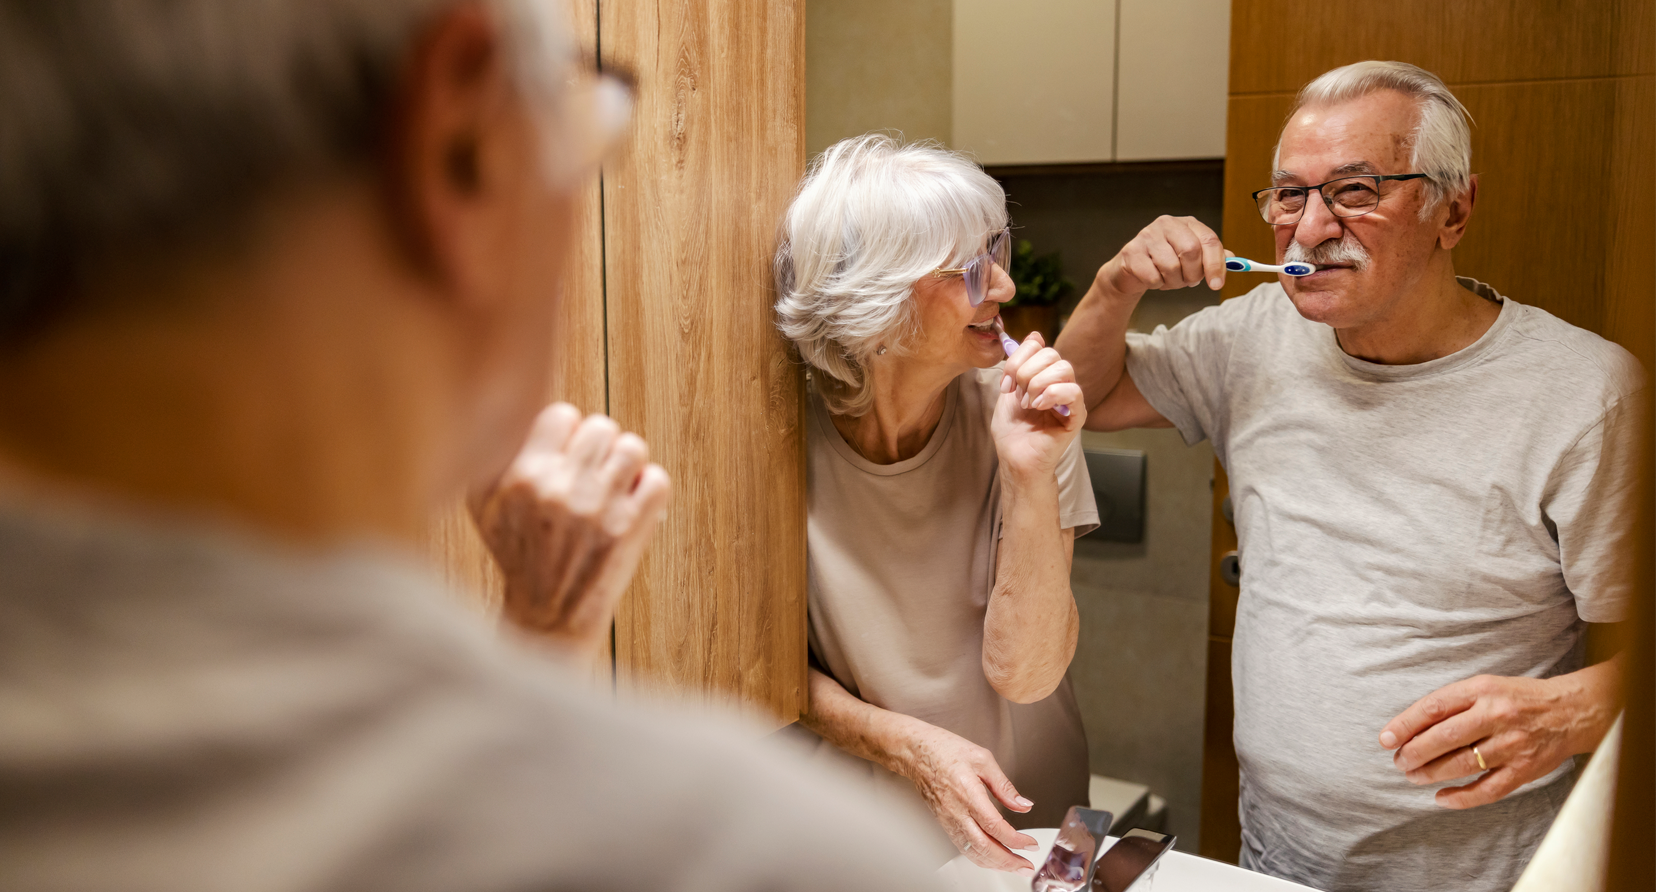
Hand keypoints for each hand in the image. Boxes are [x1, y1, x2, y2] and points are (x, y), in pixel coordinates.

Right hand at [469, 403, 670, 658]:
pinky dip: (649, 490)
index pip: (562, 415)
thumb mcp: (483, 505)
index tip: (566, 455)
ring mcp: (600, 508)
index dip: (567, 433)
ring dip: (626, 466)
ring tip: (613, 487)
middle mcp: (561, 489)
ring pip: (633, 448)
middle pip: (601, 427)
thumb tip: (522, 407)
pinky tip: (632, 505)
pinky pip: (658, 480)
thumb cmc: (516, 554)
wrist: (547, 614)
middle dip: (599, 448)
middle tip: (592, 473)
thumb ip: (496, 454)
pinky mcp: (632, 529)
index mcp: (522, 478)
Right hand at [893, 718, 1040, 874]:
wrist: (917, 752)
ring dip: (995, 863)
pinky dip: (980, 858)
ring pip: (973, 852)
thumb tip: (1023, 804)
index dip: (1016, 840)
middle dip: (1008, 861)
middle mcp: (957, 812)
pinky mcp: (944, 823)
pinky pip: (963, 847)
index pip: (995, 827)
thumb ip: (1004, 786)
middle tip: (1026, 866)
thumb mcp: (983, 759)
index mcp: (969, 795)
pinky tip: (991, 858)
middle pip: (984, 847)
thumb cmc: (945, 750)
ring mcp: (949, 820)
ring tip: (1013, 866)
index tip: (1030, 844)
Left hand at [993, 332, 1084, 478]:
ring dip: (1037, 384)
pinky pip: (1074, 391)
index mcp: (1042, 375)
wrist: (1015, 459)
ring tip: (1028, 404)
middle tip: (1018, 395)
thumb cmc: (1012, 431)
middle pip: (1052, 354)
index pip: (1039, 345)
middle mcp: (1058, 383)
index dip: (1018, 359)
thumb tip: (1034, 335)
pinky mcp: (1077, 415)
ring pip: (1064, 368)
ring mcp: (1069, 399)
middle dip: (1026, 371)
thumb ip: (1017, 364)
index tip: (1006, 384)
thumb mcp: (1008, 391)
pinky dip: (1052, 394)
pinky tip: (1039, 407)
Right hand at [1095, 215, 1225, 299]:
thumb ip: (1212, 257)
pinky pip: (1152, 276)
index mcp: (1187, 223)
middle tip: (1188, 282)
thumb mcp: (1191, 258)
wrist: (1130, 270)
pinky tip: (1153, 278)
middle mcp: (1167, 224)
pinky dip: (1156, 284)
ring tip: (1168, 279)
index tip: (1217, 284)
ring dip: (1173, 282)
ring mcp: (1147, 235)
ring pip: (1171, 266)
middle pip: (1191, 251)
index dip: (1216, 264)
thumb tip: (1234, 261)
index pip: (1209, 240)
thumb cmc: (1164, 262)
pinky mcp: (1131, 251)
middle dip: (1192, 274)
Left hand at [1379, 669, 1619, 808]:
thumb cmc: (1516, 698)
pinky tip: (1441, 798)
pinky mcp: (1524, 770)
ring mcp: (1512, 744)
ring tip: (1414, 776)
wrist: (1571, 711)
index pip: (1433, 707)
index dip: (1405, 725)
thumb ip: (1450, 704)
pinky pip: (1488, 790)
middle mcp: (1496, 715)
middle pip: (1444, 738)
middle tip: (1399, 761)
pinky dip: (1461, 798)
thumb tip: (1408, 727)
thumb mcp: (1483, 687)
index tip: (1385, 739)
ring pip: (1462, 764)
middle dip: (1414, 753)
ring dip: (1431, 774)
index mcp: (1481, 690)